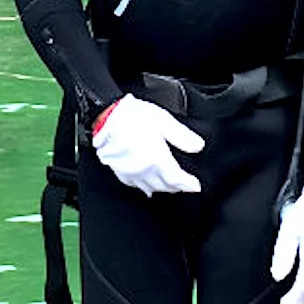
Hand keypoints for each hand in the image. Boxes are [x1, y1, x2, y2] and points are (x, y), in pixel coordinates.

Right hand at [90, 96, 204, 195]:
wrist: (105, 116)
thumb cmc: (131, 115)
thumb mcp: (163, 121)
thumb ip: (182, 136)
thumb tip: (197, 146)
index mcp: (157, 159)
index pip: (177, 180)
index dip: (189, 185)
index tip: (196, 186)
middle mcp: (144, 170)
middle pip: (164, 186)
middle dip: (176, 187)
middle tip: (184, 185)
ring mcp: (130, 172)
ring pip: (150, 188)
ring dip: (162, 188)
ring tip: (169, 186)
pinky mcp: (118, 170)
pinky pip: (134, 185)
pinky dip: (143, 186)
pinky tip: (145, 184)